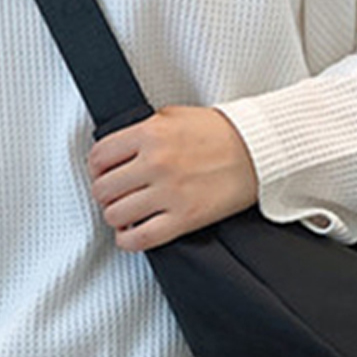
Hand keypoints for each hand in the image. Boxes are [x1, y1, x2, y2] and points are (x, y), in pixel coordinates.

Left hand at [87, 106, 258, 251]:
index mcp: (150, 133)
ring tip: (126, 213)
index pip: (99, 156)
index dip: (96, 168)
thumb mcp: (175, 116)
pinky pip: (140, 238)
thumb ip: (142, 129)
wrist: (259, 151)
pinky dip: (128, 240)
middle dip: (105, 194)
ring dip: (116, 216)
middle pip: (103, 188)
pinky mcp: (185, 218)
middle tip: (115, 194)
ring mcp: (170, 192)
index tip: (103, 174)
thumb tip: (118, 148)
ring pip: (115, 214)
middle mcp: (156, 163)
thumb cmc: (222, 133)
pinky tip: (131, 233)